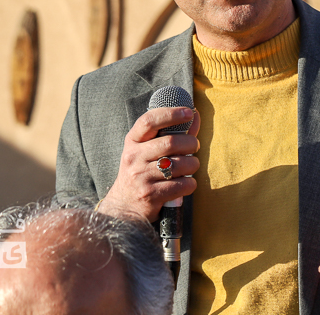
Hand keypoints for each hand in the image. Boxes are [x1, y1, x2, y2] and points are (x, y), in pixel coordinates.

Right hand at [99, 107, 200, 221]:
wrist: (124, 207)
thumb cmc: (141, 173)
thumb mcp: (147, 151)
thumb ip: (171, 134)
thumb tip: (195, 115)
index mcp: (133, 142)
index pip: (150, 121)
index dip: (171, 114)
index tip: (189, 112)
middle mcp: (134, 157)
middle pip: (171, 142)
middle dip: (191, 144)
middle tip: (194, 147)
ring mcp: (140, 177)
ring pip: (180, 164)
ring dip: (193, 165)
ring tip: (190, 167)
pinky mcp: (150, 195)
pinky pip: (182, 184)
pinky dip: (190, 184)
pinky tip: (185, 184)